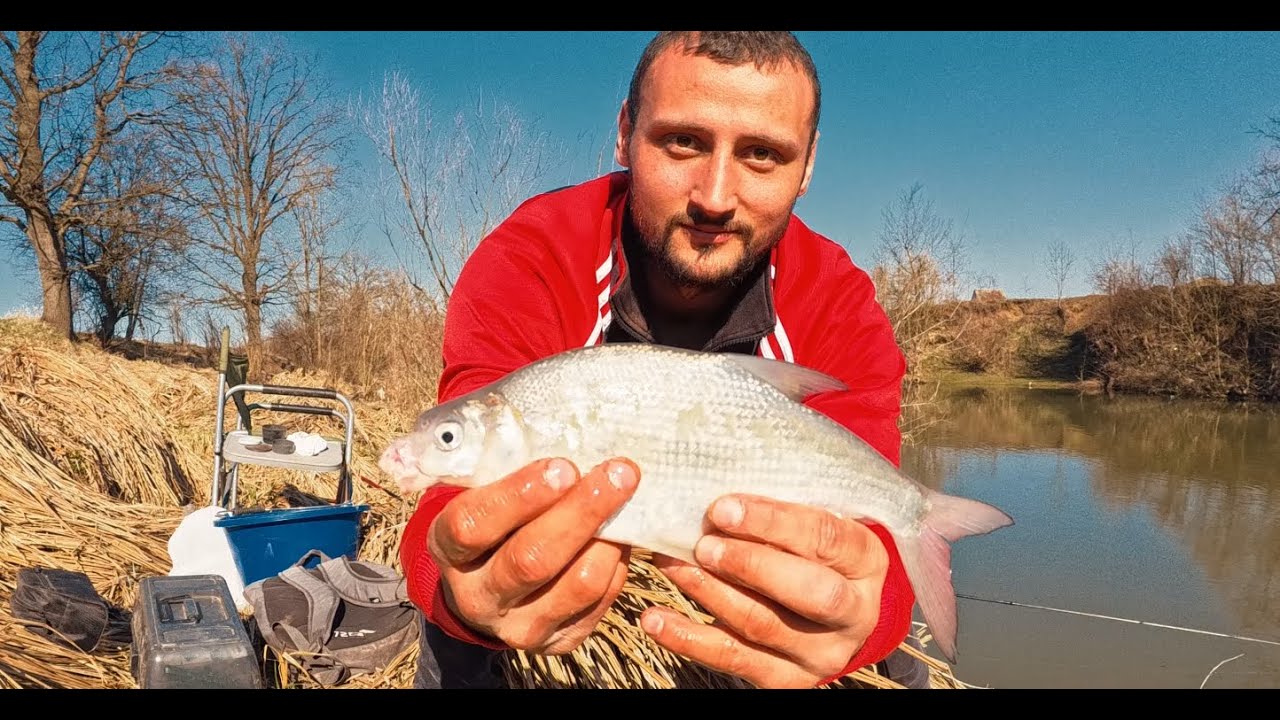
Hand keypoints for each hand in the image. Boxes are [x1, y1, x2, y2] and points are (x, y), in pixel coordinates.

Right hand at [427, 457, 639, 655]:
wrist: (488, 587)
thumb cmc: (493, 519)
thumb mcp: (479, 491)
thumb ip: (501, 465)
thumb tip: (559, 424)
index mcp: (449, 550)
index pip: (474, 526)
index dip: (519, 495)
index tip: (562, 465)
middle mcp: (478, 596)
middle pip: (531, 559)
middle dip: (580, 511)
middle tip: (617, 473)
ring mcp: (519, 627)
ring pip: (576, 585)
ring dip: (610, 536)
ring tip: (626, 494)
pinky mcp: (558, 642)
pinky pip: (599, 603)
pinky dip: (618, 562)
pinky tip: (621, 531)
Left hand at [641, 494, 888, 687]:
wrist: (826, 615)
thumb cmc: (807, 549)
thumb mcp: (811, 521)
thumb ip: (780, 507)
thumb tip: (717, 485)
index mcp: (866, 561)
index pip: (827, 538)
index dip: (775, 522)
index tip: (723, 508)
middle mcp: (854, 613)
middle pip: (810, 592)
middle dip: (751, 564)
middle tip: (704, 545)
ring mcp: (821, 652)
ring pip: (763, 624)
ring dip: (710, 592)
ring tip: (671, 564)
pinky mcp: (786, 679)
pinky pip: (733, 659)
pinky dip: (688, 638)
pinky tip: (655, 619)